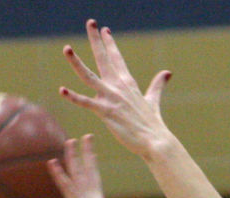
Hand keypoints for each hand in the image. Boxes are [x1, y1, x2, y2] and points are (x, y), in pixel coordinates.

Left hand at [47, 134, 106, 197]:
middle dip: (88, 152)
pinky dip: (59, 174)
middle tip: (86, 137)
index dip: (93, 163)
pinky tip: (52, 162)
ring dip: (74, 156)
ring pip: (80, 174)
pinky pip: (67, 187)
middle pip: (92, 171)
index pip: (96, 178)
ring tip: (69, 141)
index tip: (90, 149)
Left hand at [59, 19, 172, 158]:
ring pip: (89, 76)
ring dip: (76, 62)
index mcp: (127, 83)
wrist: (156, 142)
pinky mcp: (106, 112)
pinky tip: (62, 90)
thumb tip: (167, 73)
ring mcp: (111, 98)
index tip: (104, 29)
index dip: (110, 43)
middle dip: (96, 40)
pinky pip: (86, 103)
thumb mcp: (153, 100)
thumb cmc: (153, 124)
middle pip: (103, 58)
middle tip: (90, 22)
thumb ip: (157, 85)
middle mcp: (118, 86)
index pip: (116, 58)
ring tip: (66, 48)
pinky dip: (73, 97)